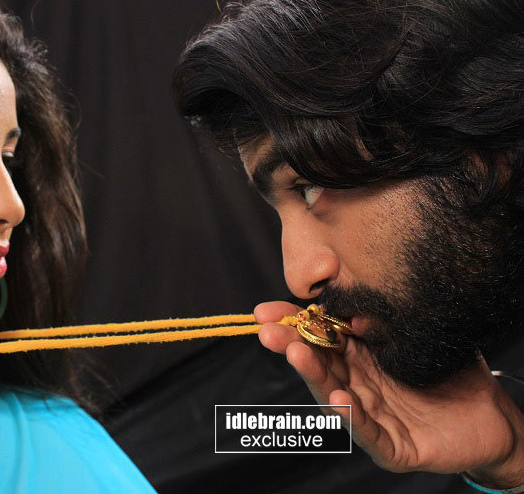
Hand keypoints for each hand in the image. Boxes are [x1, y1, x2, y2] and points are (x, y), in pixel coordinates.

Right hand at [255, 301, 523, 487]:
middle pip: (319, 366)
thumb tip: (354, 312)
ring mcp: (373, 418)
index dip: (291, 324)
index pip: (319, 338)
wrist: (495, 416)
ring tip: (298, 353)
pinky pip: (370, 434)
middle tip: (268, 331)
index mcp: (359, 359)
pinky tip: (341, 400)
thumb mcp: (417, 338)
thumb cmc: (453, 373)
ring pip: (335, 397)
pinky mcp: (394, 448)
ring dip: (314, 376)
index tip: (264, 311)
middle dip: (291, 346)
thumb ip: (386, 324)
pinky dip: (353, 418)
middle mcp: (358, 387)